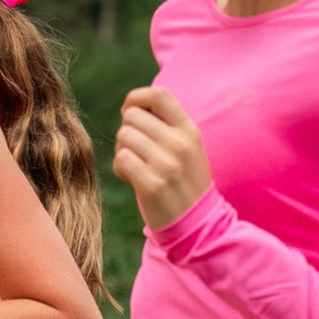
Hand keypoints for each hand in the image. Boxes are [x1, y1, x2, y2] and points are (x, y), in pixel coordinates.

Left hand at [112, 86, 212, 229]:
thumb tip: (131, 106)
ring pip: (123, 137)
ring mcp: (167, 164)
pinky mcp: (152, 185)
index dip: (136, 98)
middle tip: (137, 151)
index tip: (131, 113)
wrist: (197, 224)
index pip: (158, 94)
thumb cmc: (184, 181)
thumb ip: (166, 125)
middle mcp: (180, 143)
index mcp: (189, 130)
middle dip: (127, 132)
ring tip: (137, 166)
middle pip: (132, 116)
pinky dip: (121, 169)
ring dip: (123, 151)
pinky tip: (133, 178)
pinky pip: (121, 159)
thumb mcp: (187, 148)